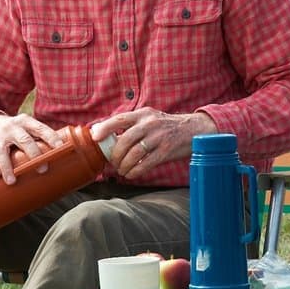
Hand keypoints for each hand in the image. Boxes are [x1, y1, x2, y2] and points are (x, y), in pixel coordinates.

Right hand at [0, 113, 63, 184]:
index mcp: (27, 122)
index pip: (41, 129)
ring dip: (7, 166)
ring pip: (2, 150)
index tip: (60, 147)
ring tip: (12, 181)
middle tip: (43, 170)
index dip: (51, 137)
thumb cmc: (20, 132)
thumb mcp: (30, 130)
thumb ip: (43, 142)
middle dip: (34, 154)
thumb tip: (66, 162)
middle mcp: (13, 128)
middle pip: (24, 140)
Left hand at [91, 107, 216, 178]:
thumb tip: (105, 135)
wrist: (194, 129)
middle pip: (125, 140)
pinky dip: (135, 171)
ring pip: (134, 153)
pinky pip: (146, 163)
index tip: (95, 138)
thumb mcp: (150, 119)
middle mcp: (150, 123)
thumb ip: (131, 126)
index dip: (105, 128)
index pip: (119, 119)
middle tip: (113, 163)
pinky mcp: (167, 150)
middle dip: (115, 155)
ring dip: (124, 165)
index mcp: (143, 114)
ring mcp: (159, 137)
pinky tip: (131, 174)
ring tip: (122, 170)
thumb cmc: (167, 127)